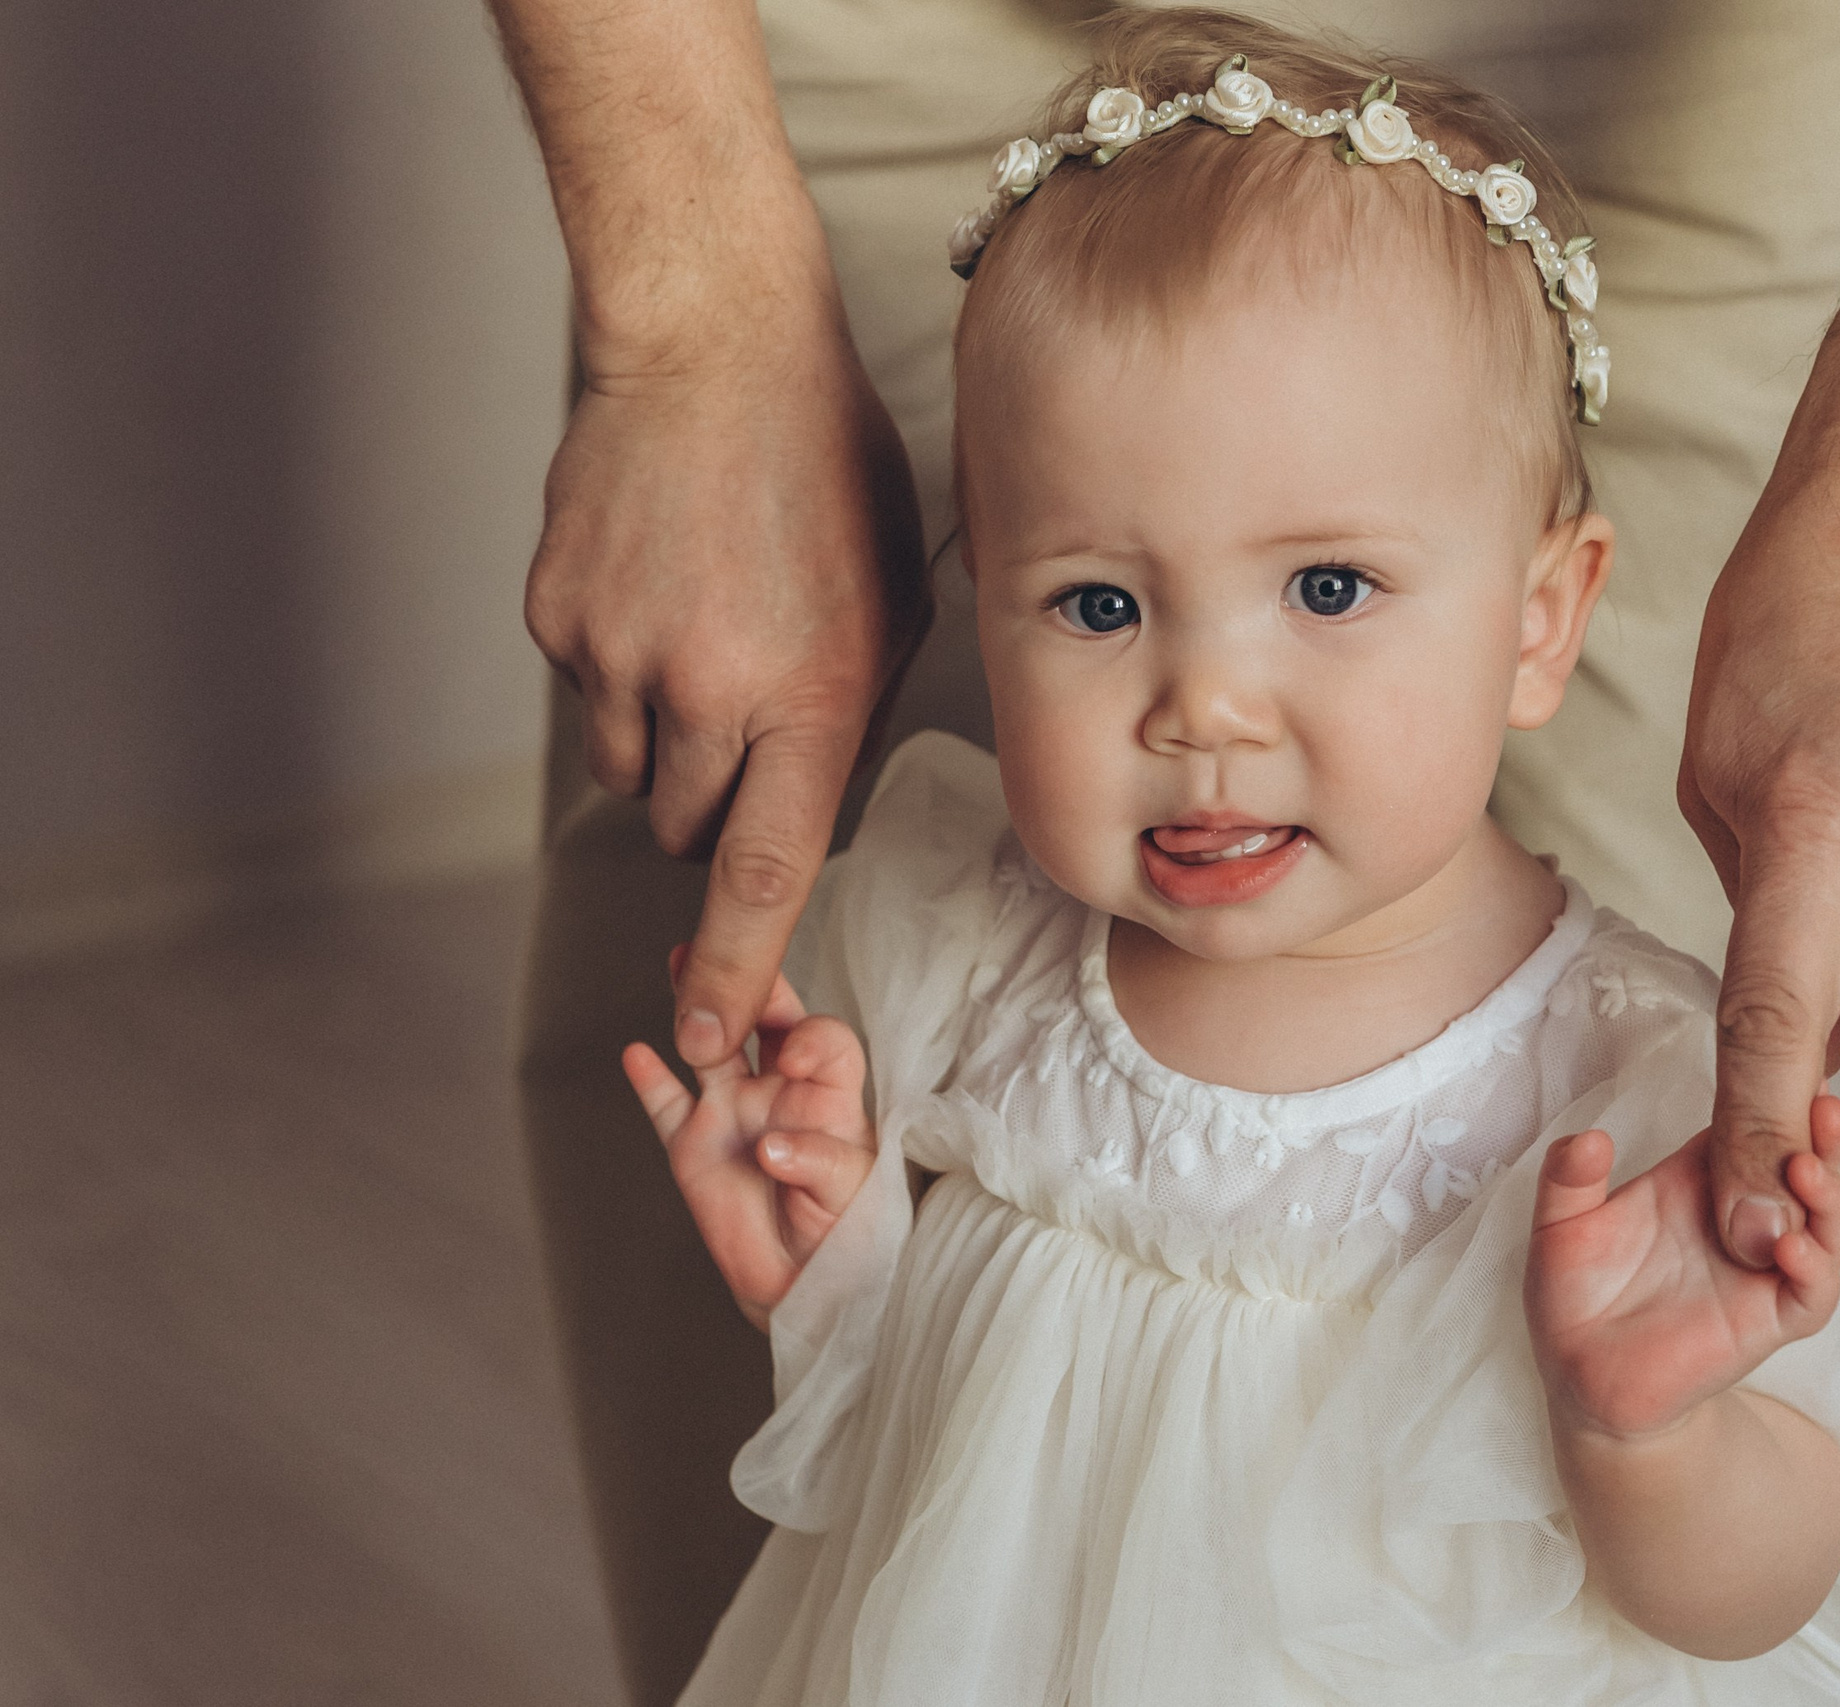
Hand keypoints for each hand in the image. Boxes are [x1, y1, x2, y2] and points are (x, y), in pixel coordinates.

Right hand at [526, 307, 927, 1073]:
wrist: (712, 346)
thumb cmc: (826, 468)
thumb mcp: (890, 601)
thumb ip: (850, 715)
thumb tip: (810, 807)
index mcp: (811, 693)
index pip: (768, 870)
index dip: (737, 969)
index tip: (706, 1041)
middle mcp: (709, 689)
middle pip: (694, 834)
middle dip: (721, 814)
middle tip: (748, 724)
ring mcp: (618, 654)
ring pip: (634, 776)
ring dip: (668, 747)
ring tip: (707, 637)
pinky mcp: (556, 617)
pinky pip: (587, 696)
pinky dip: (619, 672)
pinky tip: (660, 586)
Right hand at [622, 952, 875, 1329]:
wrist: (806, 1283)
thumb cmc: (847, 1232)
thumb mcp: (851, 1196)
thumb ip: (821, 1163)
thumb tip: (771, 1146)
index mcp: (830, 1094)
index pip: (825, 1041)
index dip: (810, 1037)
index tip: (791, 1057)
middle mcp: (779, 1091)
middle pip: (768, 1021)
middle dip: (752, 986)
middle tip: (734, 962)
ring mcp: (733, 1112)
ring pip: (712, 1046)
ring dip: (696, 1005)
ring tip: (681, 958)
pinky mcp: (694, 1146)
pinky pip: (667, 1106)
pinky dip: (650, 1082)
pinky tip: (637, 1055)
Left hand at [1525, 1097, 1839, 1440]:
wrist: (1581, 1381)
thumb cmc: (1573, 1296)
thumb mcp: (1559, 1226)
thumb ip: (1569, 1179)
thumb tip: (1591, 1138)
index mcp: (1700, 1177)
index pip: (1756, 1122)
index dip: (1779, 1092)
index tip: (1793, 1059)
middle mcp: (1745, 1214)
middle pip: (1809, 1161)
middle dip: (1824, 1132)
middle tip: (1822, 1102)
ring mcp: (1763, 1267)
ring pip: (1828, 1221)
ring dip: (1830, 1192)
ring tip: (1806, 1168)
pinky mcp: (1767, 1320)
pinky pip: (1812, 1293)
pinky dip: (1815, 1268)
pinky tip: (1794, 1246)